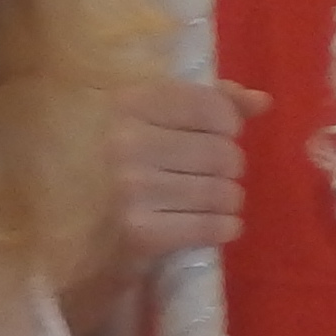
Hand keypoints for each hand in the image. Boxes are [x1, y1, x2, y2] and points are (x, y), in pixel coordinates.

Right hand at [107, 77, 265, 263]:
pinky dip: (223, 228)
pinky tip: (211, 226)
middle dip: (226, 169)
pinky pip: (214, 226)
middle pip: (225, 153)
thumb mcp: (149, 120)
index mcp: (127, 103)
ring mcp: (130, 189)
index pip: (214, 108)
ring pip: (225, 192)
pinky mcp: (140, 233)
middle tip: (204, 176)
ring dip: (226, 201)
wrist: (74, 231)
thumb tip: (261, 102)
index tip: (212, 136)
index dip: (227, 126)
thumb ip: (208, 102)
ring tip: (203, 202)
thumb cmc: (119, 166)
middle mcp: (125, 142)